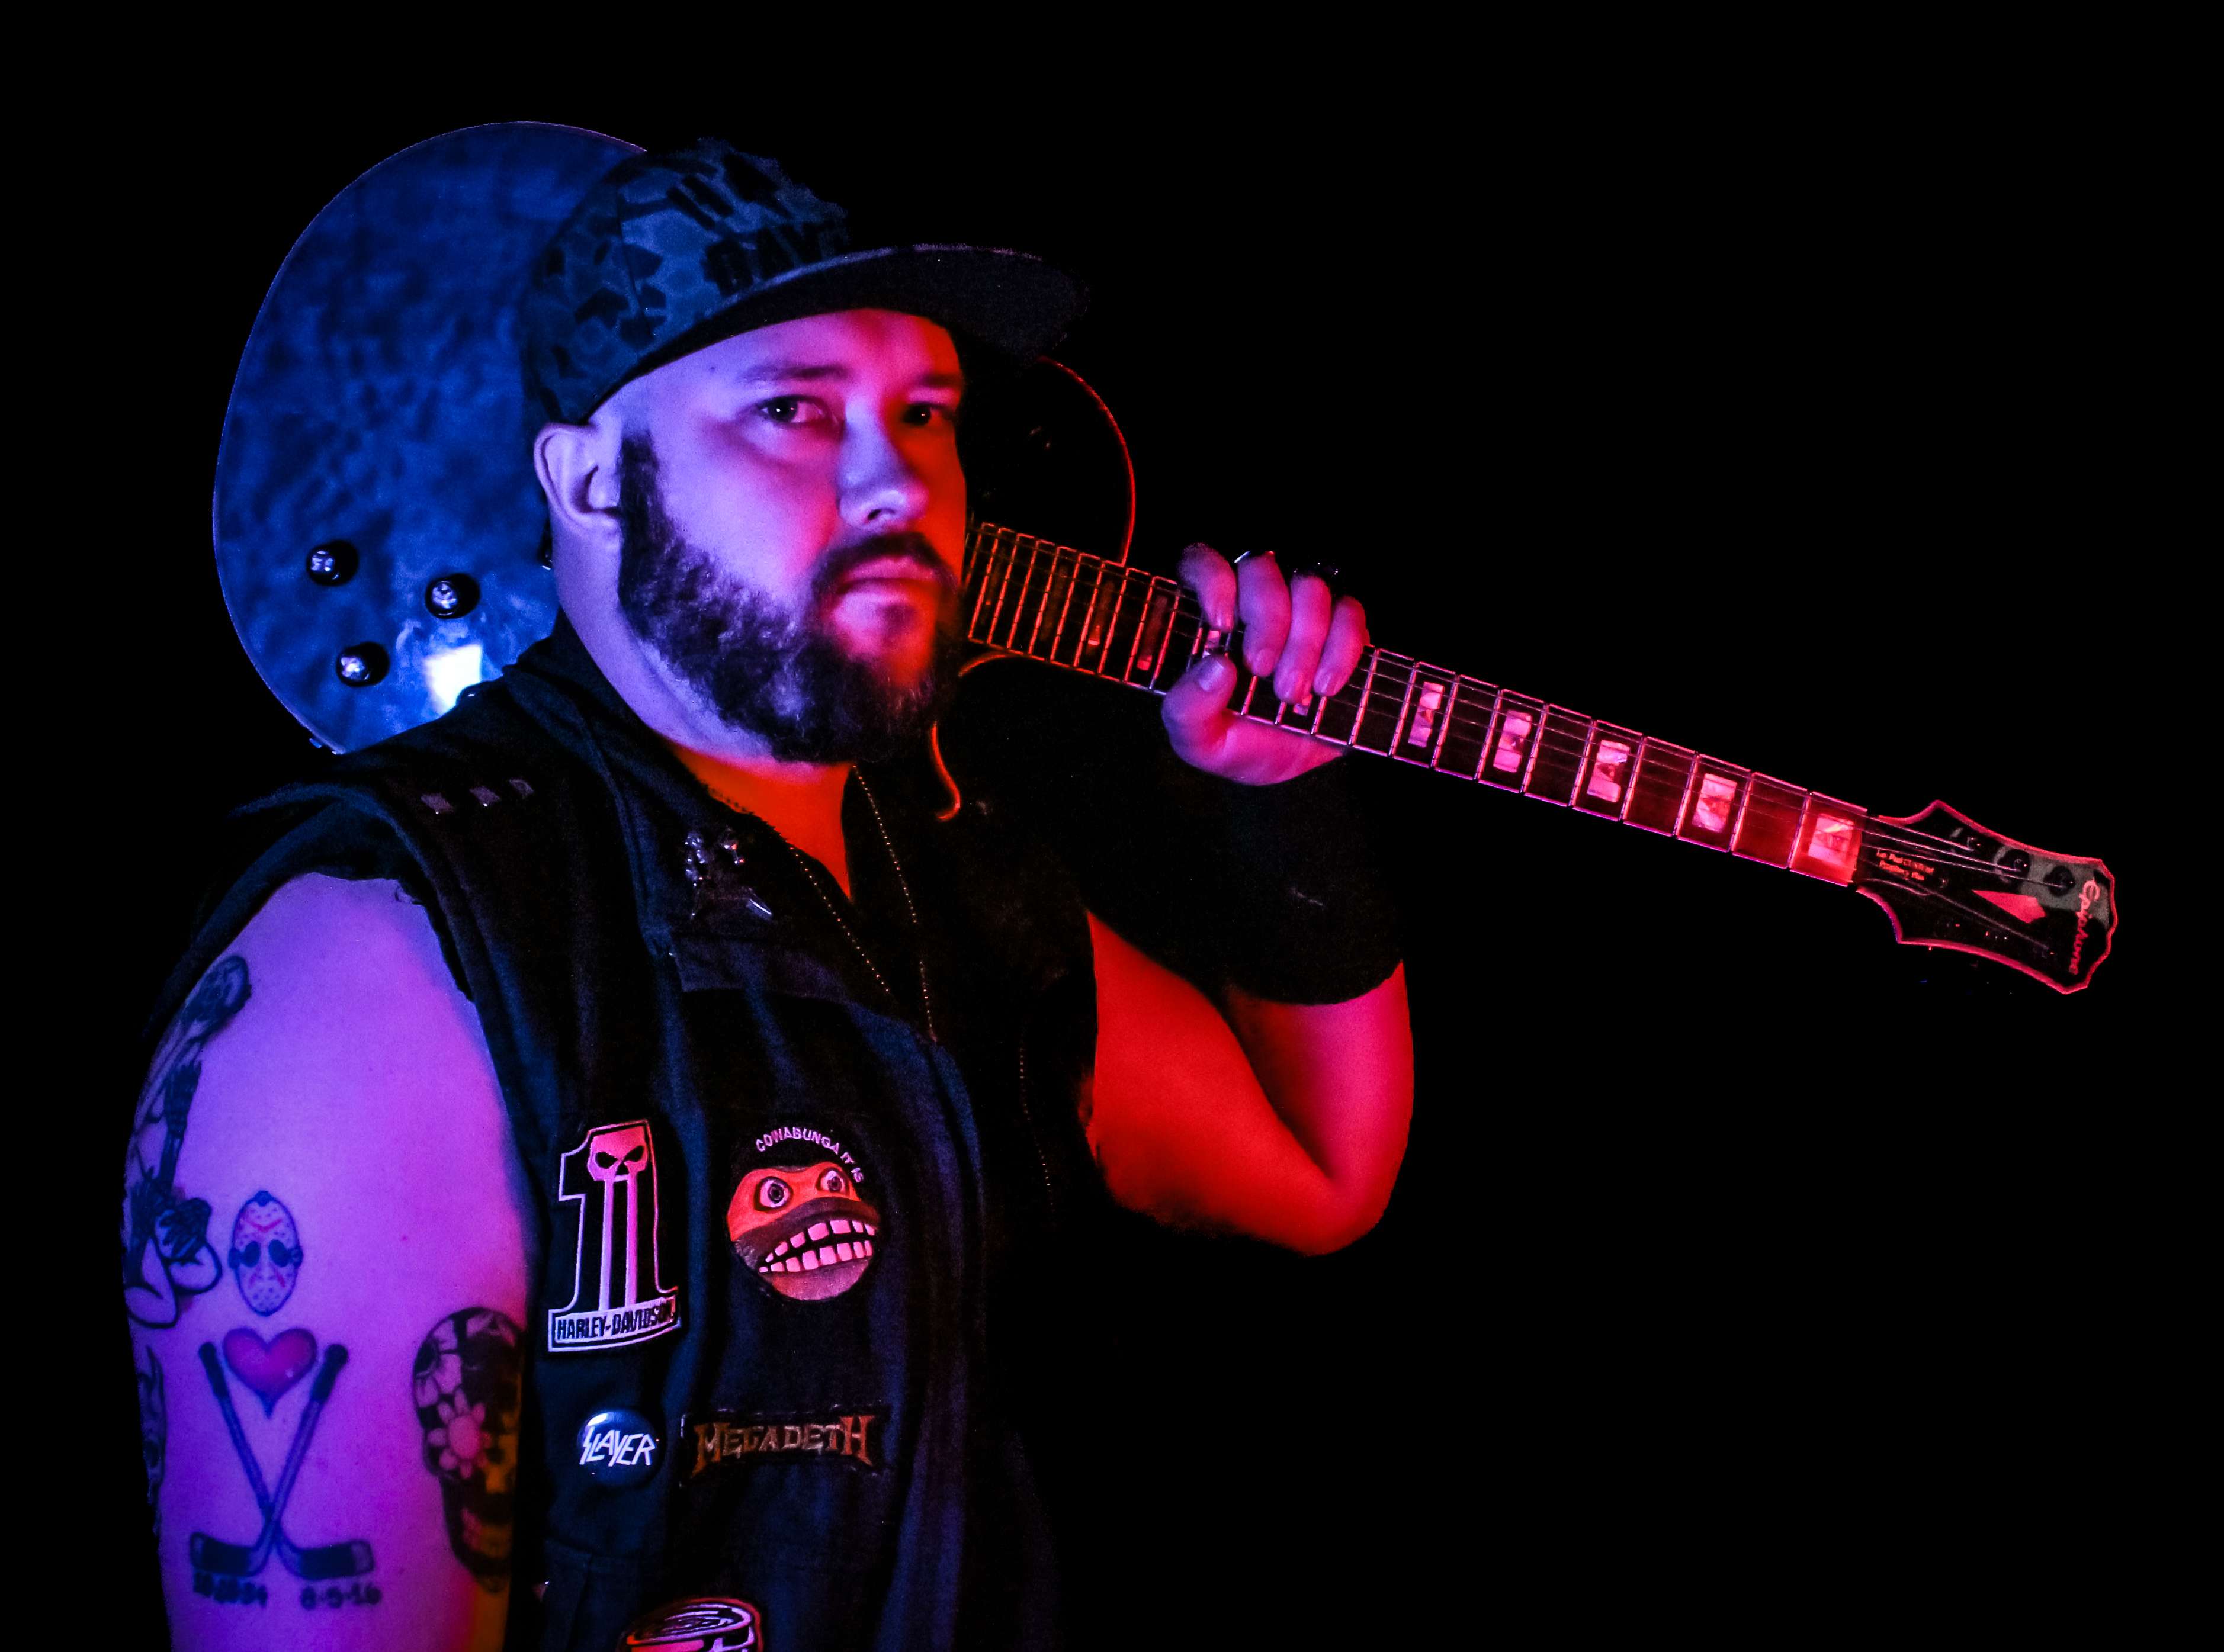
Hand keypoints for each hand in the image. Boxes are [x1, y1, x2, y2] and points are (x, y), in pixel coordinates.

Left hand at [1161, 544, 1368, 784]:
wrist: (1293, 763)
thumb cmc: (1237, 742)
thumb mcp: (1200, 740)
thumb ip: (1188, 709)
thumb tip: (1216, 667)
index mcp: (1209, 616)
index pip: (1202, 562)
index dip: (1213, 579)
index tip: (1222, 623)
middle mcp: (1253, 600)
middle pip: (1261, 568)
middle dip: (1267, 621)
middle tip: (1262, 670)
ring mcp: (1300, 606)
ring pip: (1309, 586)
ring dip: (1304, 641)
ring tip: (1292, 694)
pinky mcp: (1342, 624)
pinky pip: (1349, 611)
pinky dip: (1341, 649)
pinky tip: (1326, 686)